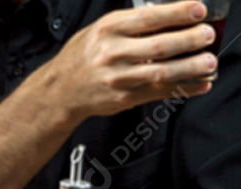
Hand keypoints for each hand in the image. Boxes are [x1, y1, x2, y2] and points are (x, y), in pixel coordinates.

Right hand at [37, 1, 216, 121]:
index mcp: (108, 29)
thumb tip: (170, 17)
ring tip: (208, 62)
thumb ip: (130, 23)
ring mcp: (118, 78)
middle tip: (207, 36)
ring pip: (161, 72)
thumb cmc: (81, 58)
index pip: (149, 18)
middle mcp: (112, 53)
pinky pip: (159, 93)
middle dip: (189, 40)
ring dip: (190, 67)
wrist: (59, 92)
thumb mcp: (99, 30)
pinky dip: (182, 89)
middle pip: (159, 46)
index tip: (198, 11)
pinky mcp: (124, 98)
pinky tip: (199, 84)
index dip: (178, 13)